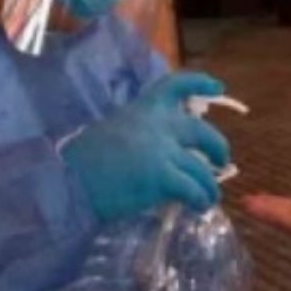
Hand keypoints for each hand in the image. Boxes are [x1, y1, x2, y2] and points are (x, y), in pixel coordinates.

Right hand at [64, 71, 231, 222]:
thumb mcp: (115, 133)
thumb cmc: (85, 163)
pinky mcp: (162, 176)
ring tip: (209, 200)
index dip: (200, 82)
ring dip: (210, 186)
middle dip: (218, 148)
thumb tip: (169, 153)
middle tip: (222, 162)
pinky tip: (199, 208)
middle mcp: (157, 124)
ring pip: (202, 168)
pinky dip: (201, 200)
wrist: (68, 183)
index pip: (176, 85)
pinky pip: (194, 190)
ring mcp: (162, 150)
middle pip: (203, 132)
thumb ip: (144, 135)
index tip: (218, 86)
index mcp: (143, 108)